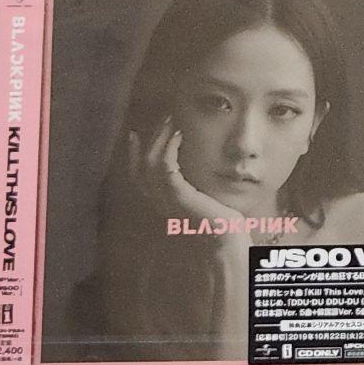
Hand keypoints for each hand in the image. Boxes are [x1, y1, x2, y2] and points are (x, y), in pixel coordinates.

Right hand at [131, 120, 249, 356]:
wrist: (228, 245)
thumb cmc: (224, 227)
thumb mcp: (207, 202)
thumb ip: (200, 191)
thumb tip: (207, 174)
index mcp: (165, 204)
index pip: (140, 177)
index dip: (135, 156)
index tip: (138, 134)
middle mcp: (161, 202)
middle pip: (139, 167)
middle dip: (147, 140)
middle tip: (159, 118)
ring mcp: (168, 200)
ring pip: (148, 164)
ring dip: (158, 138)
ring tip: (170, 121)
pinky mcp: (179, 197)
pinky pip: (165, 167)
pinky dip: (168, 148)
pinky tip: (179, 134)